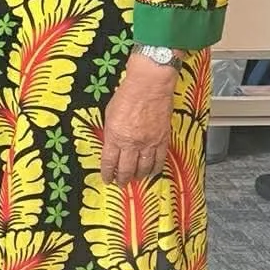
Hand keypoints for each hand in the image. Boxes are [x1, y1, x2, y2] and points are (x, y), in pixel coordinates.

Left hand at [100, 55, 175, 184]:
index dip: (108, 173)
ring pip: (144, 168)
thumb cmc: (128, 95)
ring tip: (135, 179)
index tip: (107, 179)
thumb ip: (110, 132)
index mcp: (115, 137)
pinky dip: (155, 168)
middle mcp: (131, 143)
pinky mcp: (162, 139)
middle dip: (123, 179)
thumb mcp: (109, 114)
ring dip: (139, 176)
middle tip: (121, 184)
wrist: (150, 85)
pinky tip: (152, 171)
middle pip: (126, 169)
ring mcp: (148, 143)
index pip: (109, 162)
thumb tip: (111, 143)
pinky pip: (159, 160)